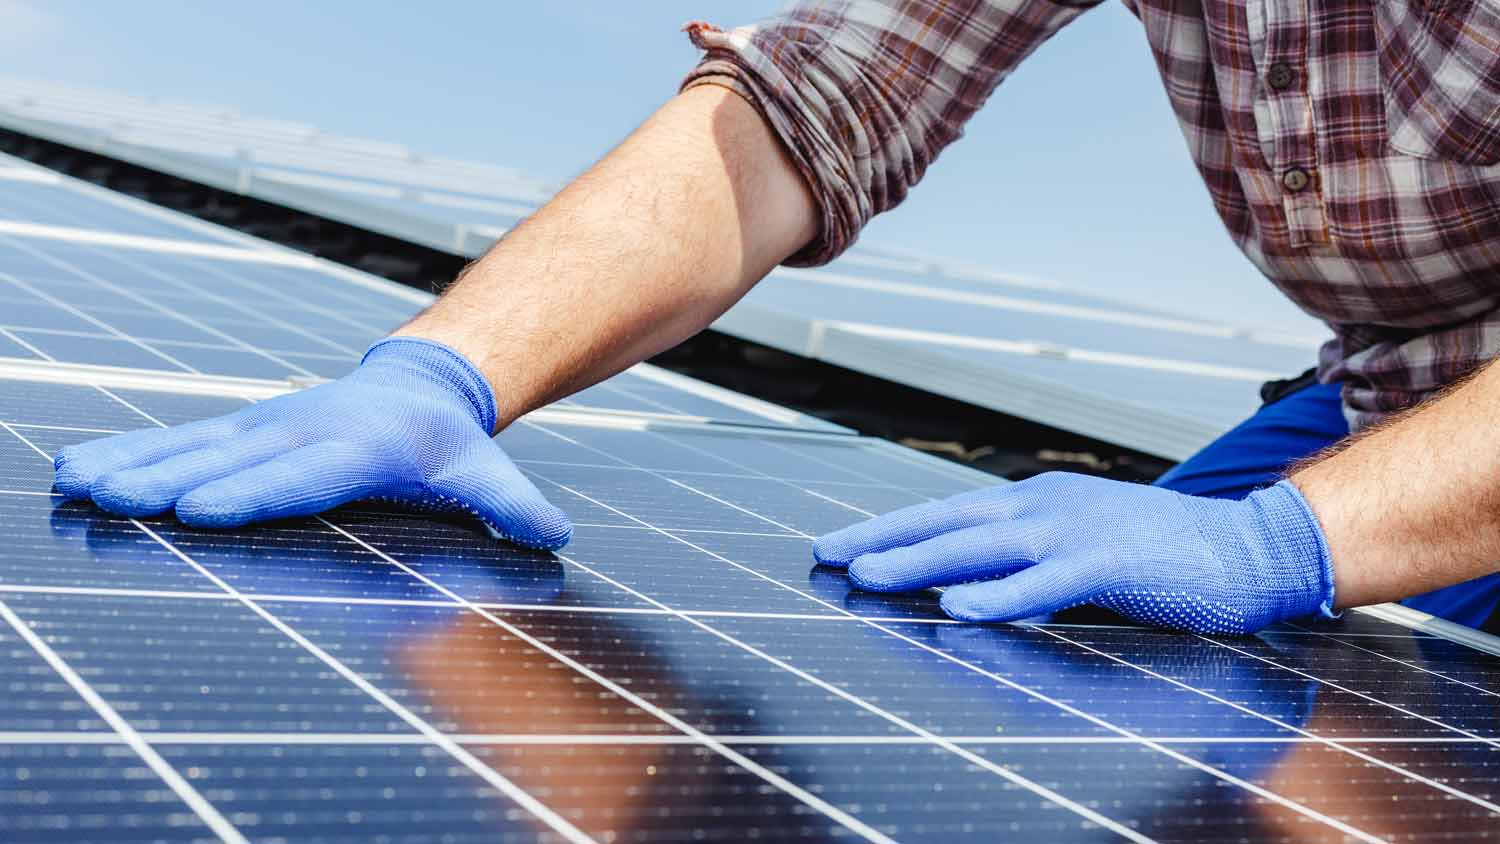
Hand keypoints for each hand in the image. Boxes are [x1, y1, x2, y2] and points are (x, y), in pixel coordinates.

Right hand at [52, 337, 571, 548]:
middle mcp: (305, 432)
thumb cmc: (450, 445)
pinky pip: (181, 440)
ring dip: (134, 462)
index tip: (202, 510)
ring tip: (75, 483)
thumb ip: (515, 506)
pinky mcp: (243, 430)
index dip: (256, 492)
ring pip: (194, 444)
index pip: (306, 476)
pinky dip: (127, 450)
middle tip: (115, 497)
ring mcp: (268, 427)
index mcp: (364, 448)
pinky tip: (73, 469)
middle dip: (171, 478)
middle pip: (234, 459)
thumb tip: (557, 537)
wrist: (421, 385)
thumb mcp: (488, 472)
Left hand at [812, 472, 1335, 633]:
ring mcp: (1077, 530)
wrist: (1250, 547)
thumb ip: (1029, 561)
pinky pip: (1045, 582)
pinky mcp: (1111, 563)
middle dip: (883, 539)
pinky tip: (958, 608)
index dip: (892, 529)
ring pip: (982, 545)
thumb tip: (968, 583)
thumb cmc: (1164, 555)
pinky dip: (1000, 594)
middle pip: (949, 521)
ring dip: (920, 561)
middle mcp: (1047, 505)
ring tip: (866, 575)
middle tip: (826, 553)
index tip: (841, 544)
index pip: (948, 513)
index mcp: (1038, 501)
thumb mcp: (1081, 547)